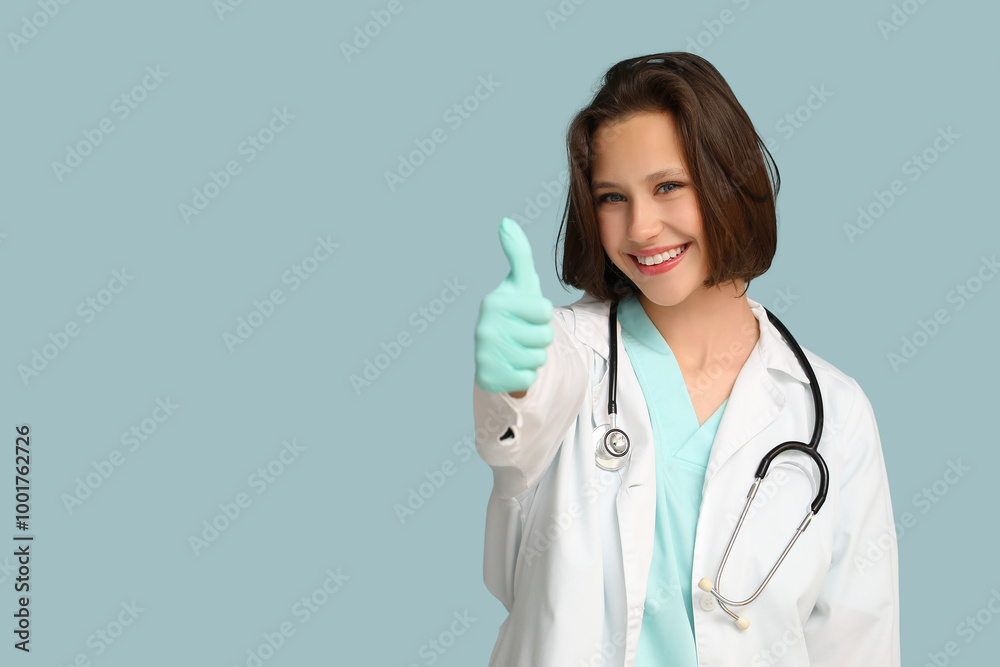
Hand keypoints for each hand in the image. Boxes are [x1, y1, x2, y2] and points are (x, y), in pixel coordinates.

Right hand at [474, 218, 554, 393]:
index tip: (527, 313)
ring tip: (519, 349)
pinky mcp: (488, 378)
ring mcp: (484, 353)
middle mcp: (484, 327)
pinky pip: (528, 378)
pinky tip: (512, 366)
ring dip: (534, 356)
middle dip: (541, 337)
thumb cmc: (515, 313)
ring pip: (538, 358)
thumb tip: (506, 221)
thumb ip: (518, 252)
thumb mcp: (520, 283)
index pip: (543, 311)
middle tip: (524, 334)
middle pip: (544, 337)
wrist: (496, 353)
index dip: (542, 315)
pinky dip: (526, 374)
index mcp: (494, 301)